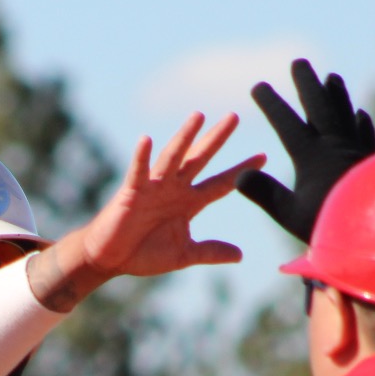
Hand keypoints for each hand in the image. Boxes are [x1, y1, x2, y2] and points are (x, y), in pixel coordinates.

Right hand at [27, 112, 263, 311]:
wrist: (110, 259)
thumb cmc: (144, 254)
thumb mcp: (183, 255)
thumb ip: (209, 252)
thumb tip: (239, 256)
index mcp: (188, 203)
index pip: (220, 184)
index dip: (240, 170)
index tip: (264, 156)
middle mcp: (174, 189)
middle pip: (200, 159)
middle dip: (216, 139)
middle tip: (234, 117)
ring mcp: (153, 187)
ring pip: (172, 157)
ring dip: (185, 137)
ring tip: (198, 116)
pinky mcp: (132, 192)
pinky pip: (138, 171)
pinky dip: (141, 156)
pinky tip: (145, 139)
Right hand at [237, 58, 374, 242]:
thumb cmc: (330, 226)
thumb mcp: (291, 215)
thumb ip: (265, 193)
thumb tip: (240, 175)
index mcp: (312, 157)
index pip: (287, 123)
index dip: (272, 104)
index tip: (259, 86)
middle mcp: (336, 147)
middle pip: (320, 107)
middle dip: (307, 84)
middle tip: (299, 63)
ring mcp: (357, 152)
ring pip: (345, 115)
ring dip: (337, 95)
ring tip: (332, 77)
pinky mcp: (373, 164)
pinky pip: (365, 137)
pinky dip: (361, 124)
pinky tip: (360, 116)